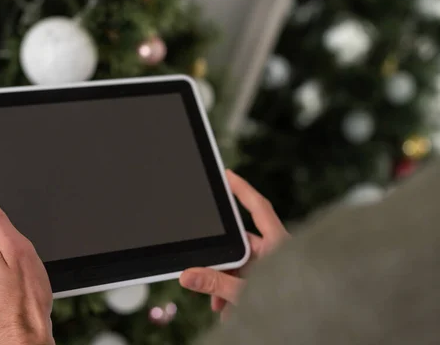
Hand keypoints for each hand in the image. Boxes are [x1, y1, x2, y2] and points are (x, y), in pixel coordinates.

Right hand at [179, 170, 288, 319]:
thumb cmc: (295, 309)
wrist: (316, 329)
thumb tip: (188, 275)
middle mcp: (277, 252)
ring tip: (219, 305)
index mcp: (278, 244)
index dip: (242, 188)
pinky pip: (247, 280)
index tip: (227, 174)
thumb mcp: (247, 294)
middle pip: (241, 244)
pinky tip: (227, 310)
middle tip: (204, 274)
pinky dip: (233, 292)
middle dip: (221, 263)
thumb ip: (216, 284)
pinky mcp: (273, 283)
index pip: (258, 207)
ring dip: (225, 283)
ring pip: (242, 266)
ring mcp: (275, 267)